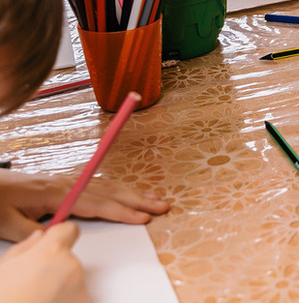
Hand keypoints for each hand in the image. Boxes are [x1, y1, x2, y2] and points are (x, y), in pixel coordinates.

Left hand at [0, 169, 169, 242]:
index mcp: (56, 193)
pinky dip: (118, 187)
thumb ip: (32, 233)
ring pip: (108, 185)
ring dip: (133, 192)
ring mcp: (67, 179)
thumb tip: (56, 239)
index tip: (143, 218)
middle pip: (110, 191)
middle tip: (163, 206)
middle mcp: (67, 182)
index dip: (122, 211)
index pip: (97, 204)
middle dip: (139, 199)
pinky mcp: (65, 180)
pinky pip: (99, 182)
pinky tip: (128, 191)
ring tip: (155, 199)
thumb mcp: (5, 223)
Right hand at [0, 224, 86, 302]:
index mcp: (51, 253)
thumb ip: (24, 249)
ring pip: (72, 282)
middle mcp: (71, 268)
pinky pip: (75, 299)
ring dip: (59, 288)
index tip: (55, 243)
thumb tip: (39, 237)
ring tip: (35, 300)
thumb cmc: (3, 296)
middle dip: (55, 269)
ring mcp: (80, 291)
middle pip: (69, 260)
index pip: (70, 230)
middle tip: (32, 286)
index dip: (60, 236)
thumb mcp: (2, 269)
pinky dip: (64, 302)